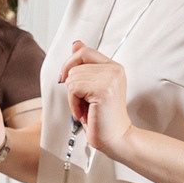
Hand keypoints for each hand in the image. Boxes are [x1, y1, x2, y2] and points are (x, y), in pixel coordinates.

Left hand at [59, 42, 134, 158]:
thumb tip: (76, 44)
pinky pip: (73, 88)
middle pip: (75, 65)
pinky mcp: (103, 89)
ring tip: (86, 108)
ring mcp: (110, 78)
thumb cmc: (102, 117)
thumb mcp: (91, 87)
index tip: (67, 80)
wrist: (116, 138)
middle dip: (72, 87)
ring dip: (73, 98)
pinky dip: (73, 103)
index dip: (70, 65)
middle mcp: (114, 69)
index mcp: (113, 67)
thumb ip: (85, 65)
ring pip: (72, 78)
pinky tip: (84, 113)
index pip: (84, 51)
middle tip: (84, 102)